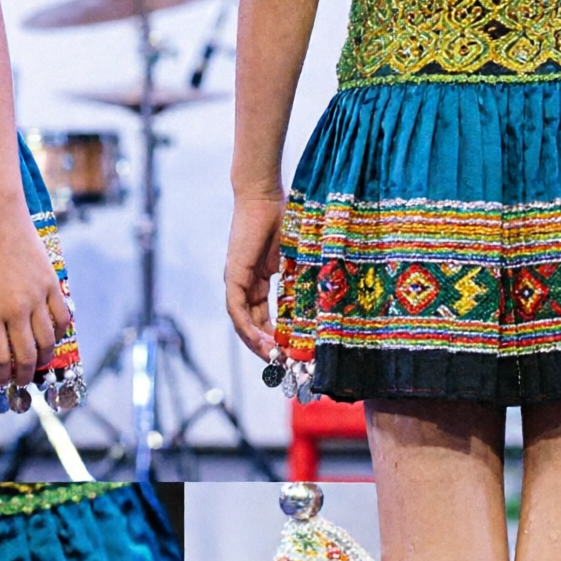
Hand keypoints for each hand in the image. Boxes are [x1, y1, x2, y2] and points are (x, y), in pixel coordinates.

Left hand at [0, 206, 70, 385]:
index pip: (0, 356)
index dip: (2, 375)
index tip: (1, 381)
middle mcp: (16, 308)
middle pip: (27, 355)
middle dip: (24, 375)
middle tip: (22, 382)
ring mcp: (37, 297)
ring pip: (48, 341)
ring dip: (44, 359)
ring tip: (38, 364)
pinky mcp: (52, 284)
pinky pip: (63, 317)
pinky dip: (60, 333)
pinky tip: (53, 338)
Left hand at [225, 188, 287, 363]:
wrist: (264, 196)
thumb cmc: (283, 218)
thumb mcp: (297, 258)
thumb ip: (303, 279)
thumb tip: (326, 300)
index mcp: (258, 281)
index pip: (263, 317)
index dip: (276, 337)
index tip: (292, 353)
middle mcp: (244, 284)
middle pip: (252, 325)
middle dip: (268, 347)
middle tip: (285, 365)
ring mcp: (237, 280)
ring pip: (242, 322)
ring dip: (258, 343)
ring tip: (276, 359)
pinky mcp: (234, 275)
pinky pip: (237, 310)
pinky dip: (248, 328)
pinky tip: (262, 341)